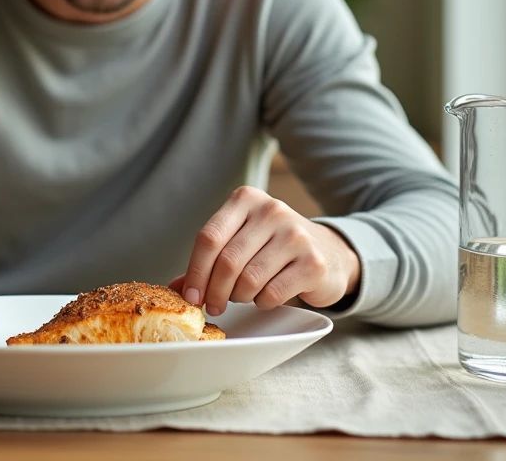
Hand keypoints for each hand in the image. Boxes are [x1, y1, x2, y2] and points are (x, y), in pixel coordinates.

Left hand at [170, 186, 359, 315]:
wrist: (329, 253)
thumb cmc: (274, 247)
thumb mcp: (241, 241)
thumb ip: (209, 260)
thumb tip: (176, 288)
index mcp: (246, 199)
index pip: (209, 237)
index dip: (195, 271)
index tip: (191, 296)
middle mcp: (271, 210)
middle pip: (227, 262)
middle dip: (215, 291)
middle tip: (214, 306)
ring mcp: (295, 235)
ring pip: (248, 280)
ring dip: (240, 297)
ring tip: (244, 295)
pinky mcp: (313, 263)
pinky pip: (272, 294)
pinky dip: (262, 302)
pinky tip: (266, 295)